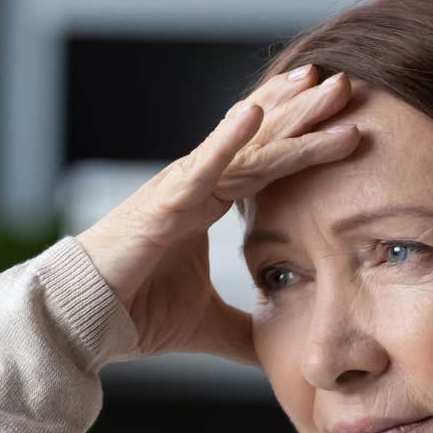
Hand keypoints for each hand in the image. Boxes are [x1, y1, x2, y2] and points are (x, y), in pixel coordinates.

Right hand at [74, 65, 362, 364]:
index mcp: (209, 202)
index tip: (343, 115)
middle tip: (346, 81)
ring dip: (285, 113)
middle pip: (263, 139)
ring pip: (246, 146)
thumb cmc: (135, 313)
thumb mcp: (208, 324)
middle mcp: (197, 184)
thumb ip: (245, 332)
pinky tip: (254, 110)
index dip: (301, 135)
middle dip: (305, 110)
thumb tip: (280, 352)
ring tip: (319, 82)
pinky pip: (202, 167)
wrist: (86, 322)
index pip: (267, 160)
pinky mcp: (162, 203)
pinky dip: (228, 140)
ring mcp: (180, 188)